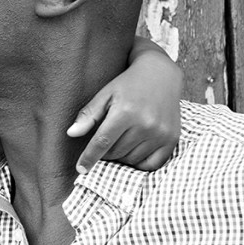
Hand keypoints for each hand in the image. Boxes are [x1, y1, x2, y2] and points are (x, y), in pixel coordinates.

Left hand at [68, 36, 182, 173]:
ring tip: (120, 141)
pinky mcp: (172, 139)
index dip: (89, 157)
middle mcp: (146, 124)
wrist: (160, 75)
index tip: (81, 169)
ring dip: (121, 156)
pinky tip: (133, 151)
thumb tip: (71, 134)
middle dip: (105, 152)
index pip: (103, 142)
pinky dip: (139, 163)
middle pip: (116, 152)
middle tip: (106, 140)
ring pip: (131, 159)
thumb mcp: (105, 95)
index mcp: (125, 112)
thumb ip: (88, 115)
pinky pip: (152, 164)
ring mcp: (161, 133)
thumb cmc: (128, 85)